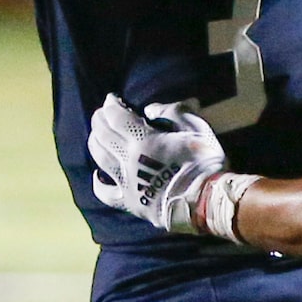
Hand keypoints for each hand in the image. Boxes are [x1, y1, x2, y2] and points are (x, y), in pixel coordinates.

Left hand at [87, 96, 225, 234]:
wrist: (207, 203)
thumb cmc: (206, 164)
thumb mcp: (197, 128)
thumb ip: (174, 112)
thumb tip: (150, 110)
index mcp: (144, 141)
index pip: (117, 117)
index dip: (111, 105)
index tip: (111, 98)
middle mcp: (128, 161)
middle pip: (104, 135)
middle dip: (100, 120)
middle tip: (102, 113)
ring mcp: (126, 183)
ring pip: (100, 159)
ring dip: (95, 143)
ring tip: (96, 135)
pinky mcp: (129, 203)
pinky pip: (105, 194)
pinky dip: (98, 183)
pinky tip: (98, 175)